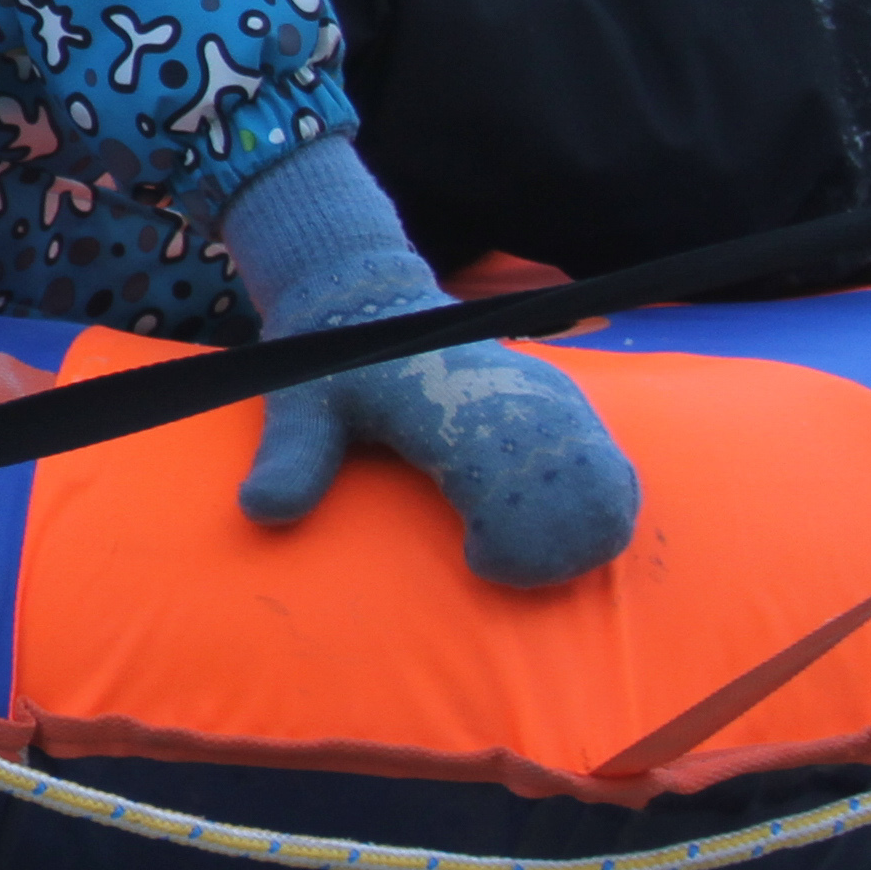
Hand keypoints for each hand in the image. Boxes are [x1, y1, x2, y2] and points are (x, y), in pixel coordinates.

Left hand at [238, 338, 639, 587]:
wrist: (371, 302)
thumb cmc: (336, 366)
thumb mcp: (302, 407)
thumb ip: (291, 460)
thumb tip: (258, 512)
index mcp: (456, 404)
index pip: (518, 487)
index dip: (515, 546)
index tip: (477, 562)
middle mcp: (516, 397)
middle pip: (580, 495)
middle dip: (554, 553)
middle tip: (503, 567)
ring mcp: (549, 397)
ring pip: (607, 484)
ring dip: (582, 536)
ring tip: (528, 554)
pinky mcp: (567, 404)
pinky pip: (613, 468)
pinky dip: (600, 510)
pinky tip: (555, 528)